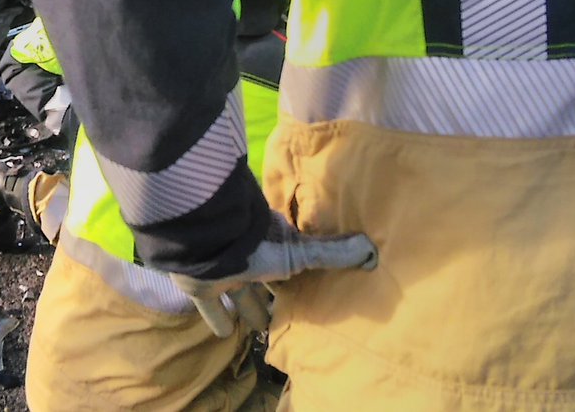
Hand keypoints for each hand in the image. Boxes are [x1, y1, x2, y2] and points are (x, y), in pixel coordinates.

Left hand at [169, 212, 377, 337]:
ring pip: (240, 295)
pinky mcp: (202, 287)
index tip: (307, 290)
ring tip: (260, 327)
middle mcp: (250, 259)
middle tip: (283, 314)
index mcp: (275, 248)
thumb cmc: (259, 244)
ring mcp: (225, 273)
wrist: (209, 240)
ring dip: (248, 308)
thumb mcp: (301, 252)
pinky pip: (211, 307)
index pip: (289, 266)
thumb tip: (372, 250)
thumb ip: (332, 254)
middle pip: (265, 282)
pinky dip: (218, 319)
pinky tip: (224, 333)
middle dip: (273, 295)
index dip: (296, 278)